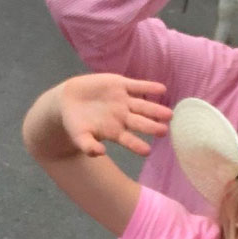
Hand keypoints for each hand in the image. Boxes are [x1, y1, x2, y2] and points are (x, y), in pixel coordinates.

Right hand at [56, 74, 172, 156]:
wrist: (68, 99)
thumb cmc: (75, 122)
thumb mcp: (79, 136)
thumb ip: (88, 145)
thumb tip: (99, 153)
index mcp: (115, 132)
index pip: (129, 140)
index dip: (137, 145)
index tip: (147, 151)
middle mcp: (123, 117)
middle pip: (141, 123)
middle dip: (152, 127)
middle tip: (164, 131)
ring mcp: (124, 101)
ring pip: (143, 106)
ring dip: (156, 110)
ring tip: (169, 114)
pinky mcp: (121, 85)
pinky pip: (138, 86)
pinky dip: (149, 87)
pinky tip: (162, 89)